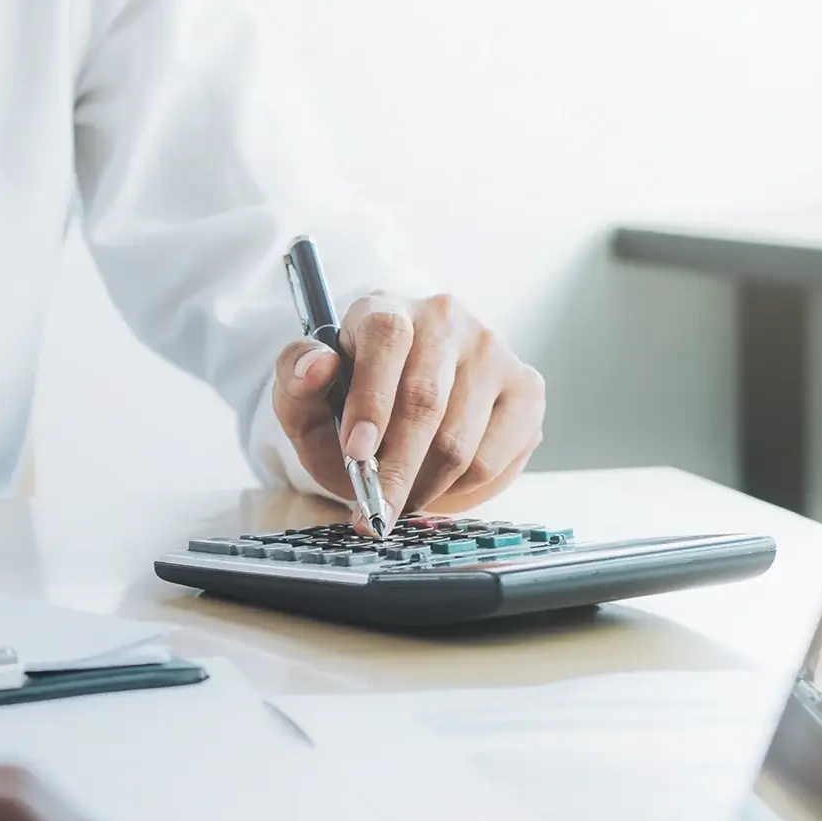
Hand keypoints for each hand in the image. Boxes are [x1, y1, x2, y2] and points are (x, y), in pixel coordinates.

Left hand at [272, 296, 544, 530]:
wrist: (399, 409)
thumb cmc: (347, 403)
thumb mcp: (306, 397)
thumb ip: (295, 379)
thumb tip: (317, 365)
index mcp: (386, 308)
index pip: (386, 339)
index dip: (371, 400)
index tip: (356, 453)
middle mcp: (445, 318)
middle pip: (426, 400)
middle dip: (395, 469)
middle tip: (375, 512)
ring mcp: (492, 350)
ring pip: (460, 439)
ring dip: (424, 486)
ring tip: (401, 499)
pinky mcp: (526, 388)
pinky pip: (495, 457)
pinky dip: (462, 489)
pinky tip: (438, 486)